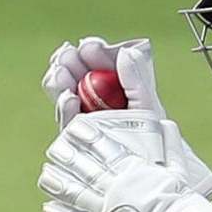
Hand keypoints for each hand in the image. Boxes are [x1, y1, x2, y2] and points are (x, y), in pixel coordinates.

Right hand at [42, 37, 166, 128]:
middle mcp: (93, 97)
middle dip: (69, 62)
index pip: (98, 62)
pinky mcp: (73, 134)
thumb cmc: (151, 135)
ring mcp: (81, 115)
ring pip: (63, 91)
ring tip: (62, 73)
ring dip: (60, 80)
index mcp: (112, 85)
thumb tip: (126, 52)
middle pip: (75, 73)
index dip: (92, 52)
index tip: (90, 47)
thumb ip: (137, 78)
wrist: (146, 163)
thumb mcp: (148, 104)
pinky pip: (64, 117)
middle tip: (68, 56)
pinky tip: (68, 98)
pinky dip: (63, 106)